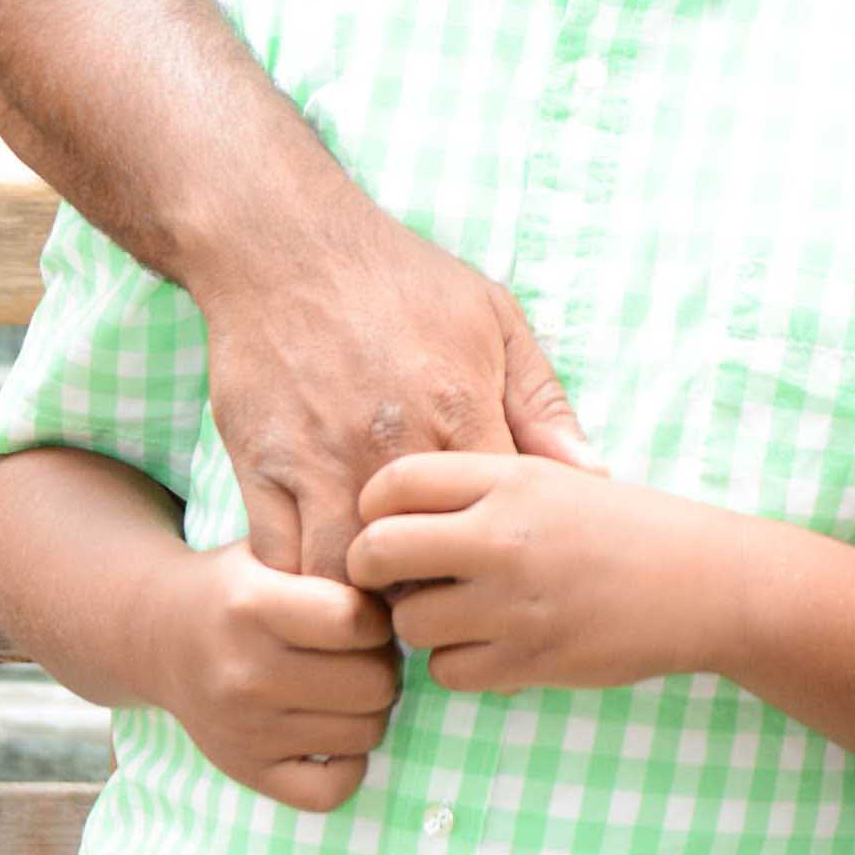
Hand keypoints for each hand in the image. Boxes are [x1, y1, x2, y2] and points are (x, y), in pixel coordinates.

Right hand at [141, 535, 403, 811]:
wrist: (156, 636)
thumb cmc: (235, 586)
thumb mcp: (272, 546)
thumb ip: (331, 555)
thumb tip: (407, 586)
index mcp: (251, 607)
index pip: (356, 621)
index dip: (376, 616)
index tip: (364, 613)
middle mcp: (245, 673)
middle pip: (373, 683)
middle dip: (382, 664)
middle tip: (363, 653)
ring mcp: (244, 730)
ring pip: (365, 734)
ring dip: (371, 709)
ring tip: (348, 684)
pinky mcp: (245, 770)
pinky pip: (332, 791)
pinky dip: (348, 765)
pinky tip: (334, 730)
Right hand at [200, 187, 596, 588]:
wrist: (284, 244)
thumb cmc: (399, 279)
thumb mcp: (492, 319)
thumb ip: (542, 405)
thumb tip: (595, 476)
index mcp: (458, 410)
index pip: (492, 530)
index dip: (498, 566)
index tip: (499, 578)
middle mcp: (388, 444)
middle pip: (419, 571)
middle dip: (432, 602)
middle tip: (441, 610)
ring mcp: (318, 460)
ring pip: (343, 579)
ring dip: (363, 603)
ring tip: (383, 605)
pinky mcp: (260, 467)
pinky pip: (278, 559)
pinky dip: (300, 583)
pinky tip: (323, 577)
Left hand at [347, 451, 739, 696]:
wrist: (702, 582)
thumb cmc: (621, 527)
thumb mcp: (553, 476)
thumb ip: (476, 486)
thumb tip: (388, 506)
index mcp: (508, 478)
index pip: (393, 482)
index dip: (373, 506)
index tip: (386, 523)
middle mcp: (502, 536)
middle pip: (379, 550)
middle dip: (371, 569)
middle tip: (391, 578)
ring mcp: (514, 603)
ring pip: (407, 621)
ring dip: (420, 624)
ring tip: (455, 615)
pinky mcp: (529, 660)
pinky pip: (447, 672)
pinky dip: (457, 666)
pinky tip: (487, 648)